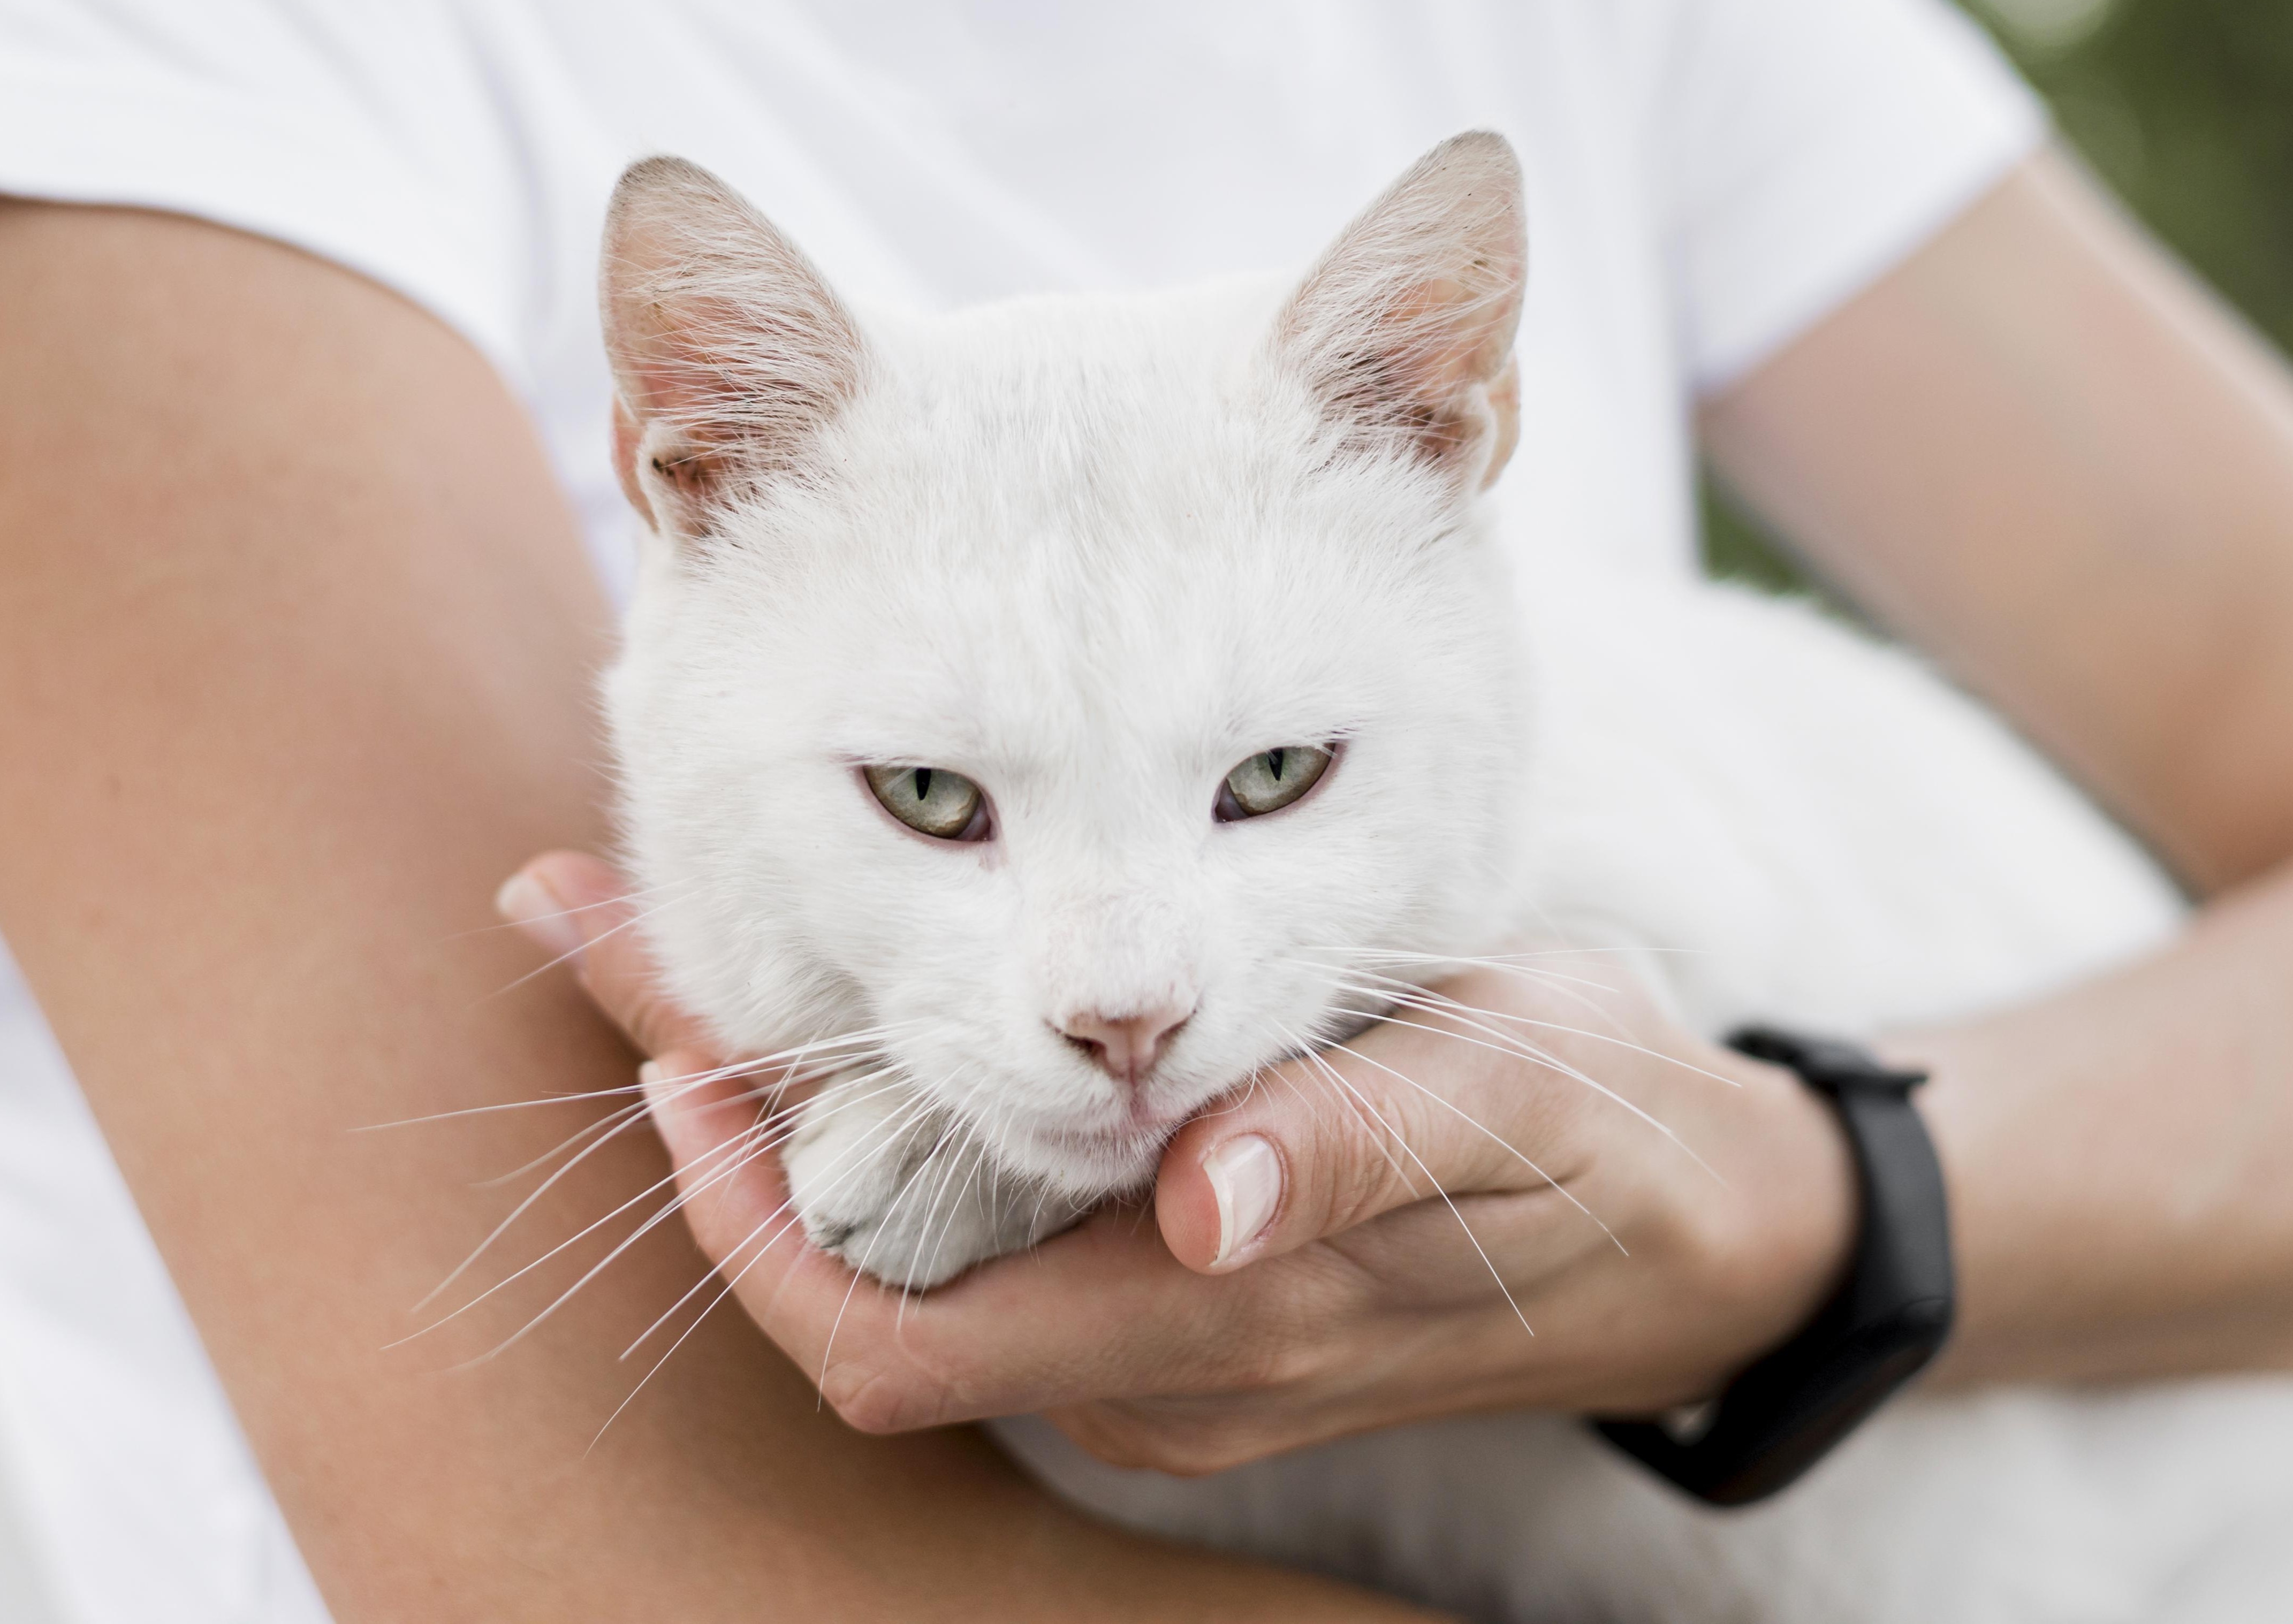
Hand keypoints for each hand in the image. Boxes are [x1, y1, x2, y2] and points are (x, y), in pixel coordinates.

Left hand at [500, 850, 1858, 1472]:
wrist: (1696, 1229)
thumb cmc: (1600, 1135)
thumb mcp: (1505, 1099)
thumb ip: (1354, 1148)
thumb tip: (1204, 1200)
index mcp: (1202, 1324)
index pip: (889, 1338)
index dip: (745, 1221)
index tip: (670, 1051)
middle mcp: (1143, 1370)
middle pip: (852, 1285)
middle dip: (713, 1120)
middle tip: (595, 921)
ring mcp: (1151, 1350)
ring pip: (905, 1258)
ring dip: (788, 1110)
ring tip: (692, 941)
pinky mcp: (1175, 1305)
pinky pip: (979, 1239)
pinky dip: (890, 1128)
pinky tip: (859, 1006)